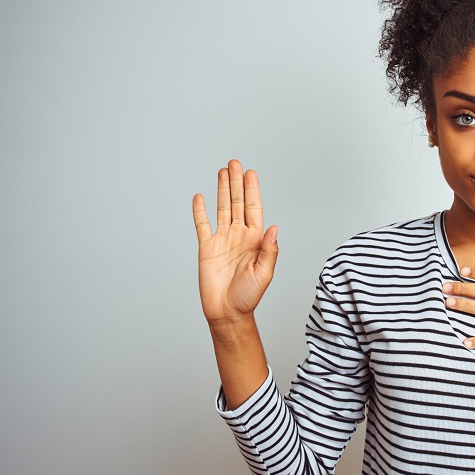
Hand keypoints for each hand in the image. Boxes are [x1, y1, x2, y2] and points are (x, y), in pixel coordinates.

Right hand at [192, 159, 277, 325]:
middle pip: (237, 202)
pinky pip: (202, 225)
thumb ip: (269, 250)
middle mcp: (239, 235)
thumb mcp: (264, 273)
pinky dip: (200, 211)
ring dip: (222, 190)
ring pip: (221, 209)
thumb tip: (274, 228)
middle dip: (236, 182)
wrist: (227, 312)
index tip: (250, 173)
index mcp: (255, 239)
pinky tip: (200, 196)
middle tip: (234, 162)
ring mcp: (222, 240)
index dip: (252, 190)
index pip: (254, 208)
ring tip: (222, 171)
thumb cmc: (248, 296)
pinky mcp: (206, 248)